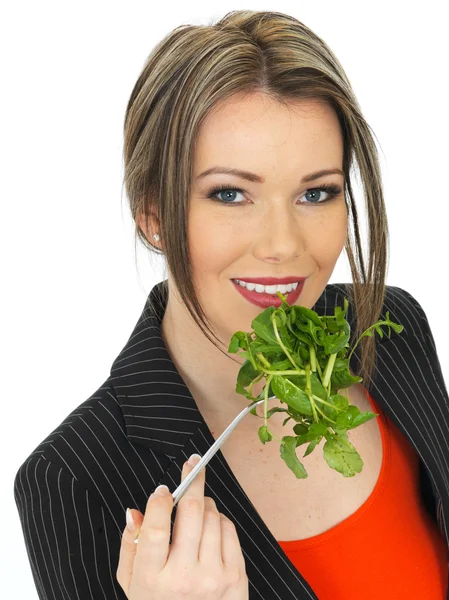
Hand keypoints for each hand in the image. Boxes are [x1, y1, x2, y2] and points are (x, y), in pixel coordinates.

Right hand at [117, 454, 248, 598]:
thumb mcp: (132, 584)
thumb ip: (130, 545)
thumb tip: (134, 511)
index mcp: (152, 579)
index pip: (155, 527)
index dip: (159, 501)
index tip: (162, 490)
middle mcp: (184, 577)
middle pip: (190, 512)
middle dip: (191, 480)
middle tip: (191, 463)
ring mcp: (213, 577)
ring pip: (211, 516)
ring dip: (203, 503)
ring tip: (196, 509)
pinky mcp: (236, 576)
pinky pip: (228, 528)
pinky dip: (218, 520)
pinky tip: (209, 529)